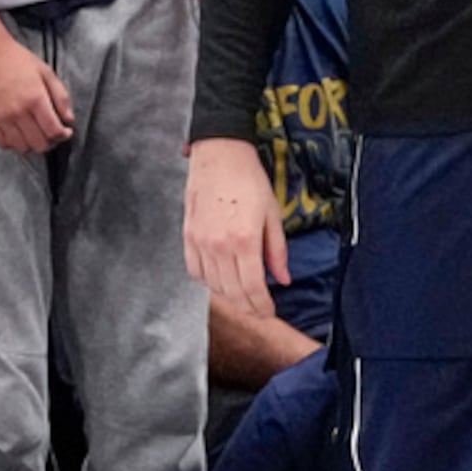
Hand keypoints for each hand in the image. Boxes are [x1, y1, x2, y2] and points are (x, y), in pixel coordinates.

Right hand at [0, 32, 71, 152]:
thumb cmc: (19, 61)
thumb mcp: (47, 73)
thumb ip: (61, 97)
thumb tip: (69, 119)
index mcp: (36, 99)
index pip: (53, 131)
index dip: (64, 136)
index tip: (67, 131)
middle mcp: (18, 112)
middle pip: (39, 144)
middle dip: (51, 142)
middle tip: (54, 133)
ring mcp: (1, 118)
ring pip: (21, 147)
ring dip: (33, 144)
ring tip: (38, 133)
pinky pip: (3, 143)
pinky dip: (15, 144)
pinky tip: (21, 134)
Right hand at [184, 138, 289, 321]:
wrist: (220, 157)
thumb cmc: (250, 182)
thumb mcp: (273, 214)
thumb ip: (277, 251)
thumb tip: (283, 279)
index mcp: (244, 240)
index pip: (252, 287)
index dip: (262, 306)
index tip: (269, 313)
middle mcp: (219, 246)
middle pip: (232, 291)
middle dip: (248, 306)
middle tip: (259, 310)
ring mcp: (200, 243)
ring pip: (213, 284)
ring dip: (230, 296)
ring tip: (244, 298)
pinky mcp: (188, 237)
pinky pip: (195, 271)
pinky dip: (208, 281)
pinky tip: (221, 280)